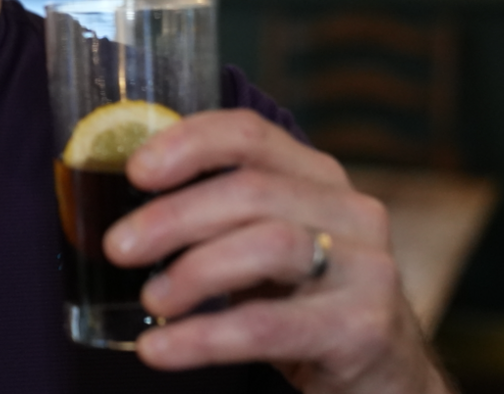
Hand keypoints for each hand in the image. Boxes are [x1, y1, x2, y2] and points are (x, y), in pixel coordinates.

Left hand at [102, 110, 453, 393]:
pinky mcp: (364, 329)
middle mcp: (350, 211)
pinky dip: (205, 337)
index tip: (134, 171)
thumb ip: (216, 220)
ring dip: (194, 271)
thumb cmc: (305, 306)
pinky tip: (161, 349)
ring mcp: (366, 268)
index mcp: (316, 179)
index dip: (188, 143)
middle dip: (174, 216)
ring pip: (269, 244)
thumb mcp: (264, 251)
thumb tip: (119, 214)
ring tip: (152, 300)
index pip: (250, 134)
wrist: (385, 381)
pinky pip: (271, 326)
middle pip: (251, 190)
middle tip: (118, 247)